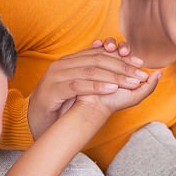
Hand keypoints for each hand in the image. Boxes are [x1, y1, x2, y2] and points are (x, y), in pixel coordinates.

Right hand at [28, 41, 153, 137]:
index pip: (99, 53)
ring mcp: (56, 75)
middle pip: (98, 60)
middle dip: (122, 66)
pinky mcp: (53, 89)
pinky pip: (78, 85)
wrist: (34, 121)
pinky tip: (112, 89)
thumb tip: (115, 72)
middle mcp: (62, 64)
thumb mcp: (77, 89)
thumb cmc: (58, 107)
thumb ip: (92, 77)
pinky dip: (97, 86)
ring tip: (132, 82)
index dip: (120, 57)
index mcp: (69, 61)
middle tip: (141, 74)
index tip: (140, 63)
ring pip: (90, 71)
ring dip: (114, 76)